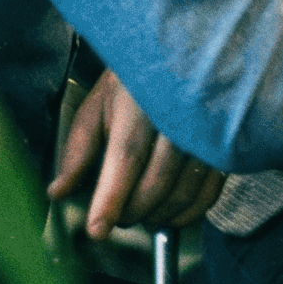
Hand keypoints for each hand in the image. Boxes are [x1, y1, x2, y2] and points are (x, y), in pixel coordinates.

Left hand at [46, 69, 224, 236]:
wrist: (186, 53)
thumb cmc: (136, 81)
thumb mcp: (99, 104)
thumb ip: (78, 150)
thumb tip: (57, 193)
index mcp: (140, 99)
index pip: (126, 156)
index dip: (111, 197)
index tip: (97, 229)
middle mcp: (178, 113)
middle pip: (155, 181)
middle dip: (131, 211)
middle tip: (117, 217)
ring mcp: (206, 129)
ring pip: (183, 192)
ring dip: (158, 216)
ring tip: (141, 214)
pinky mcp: (224, 144)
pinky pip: (209, 192)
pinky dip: (187, 213)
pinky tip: (170, 213)